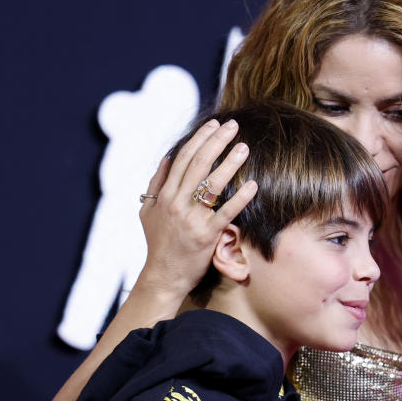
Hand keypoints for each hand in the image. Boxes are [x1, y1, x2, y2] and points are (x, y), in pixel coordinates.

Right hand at [135, 118, 257, 300]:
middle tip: (233, 126)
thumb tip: (167, 158)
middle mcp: (176, 203)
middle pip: (198, 165)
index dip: (199, 139)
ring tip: (244, 148)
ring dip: (229, 163)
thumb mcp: (147, 211)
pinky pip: (226, 213)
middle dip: (217, 142)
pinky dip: (240, 198)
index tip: (213, 124)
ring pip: (211, 184)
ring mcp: (191, 219)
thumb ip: (156, 184)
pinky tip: (254, 185)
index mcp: (164, 195)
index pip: (183, 159)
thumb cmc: (158, 244)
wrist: (163, 276)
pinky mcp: (206, 236)